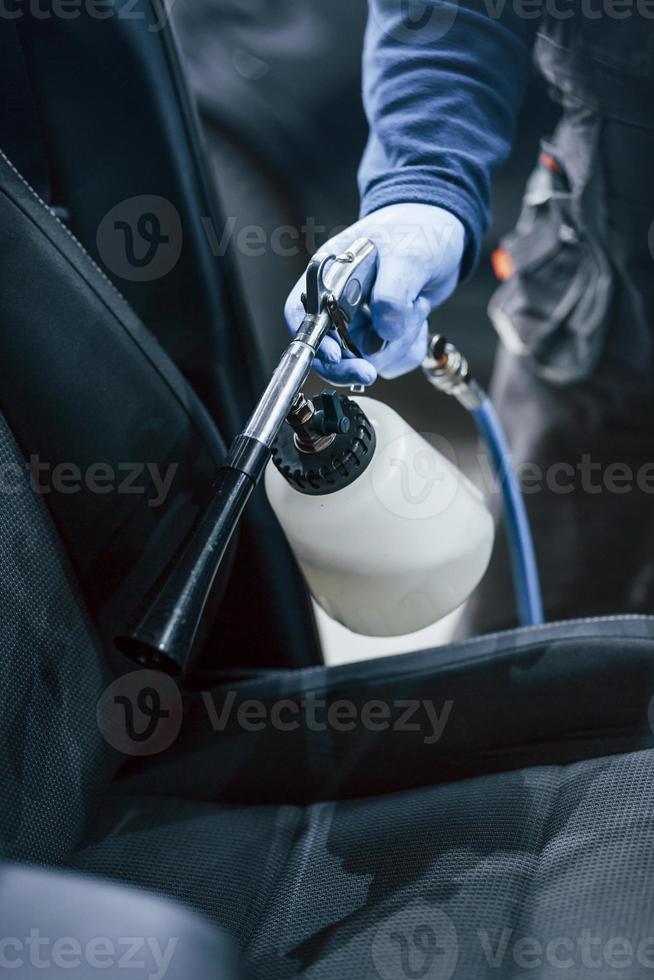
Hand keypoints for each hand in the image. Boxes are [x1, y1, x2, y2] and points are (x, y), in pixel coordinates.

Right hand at [284, 203, 464, 385]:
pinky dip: (409, 348)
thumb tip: (384, 333)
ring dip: (396, 345)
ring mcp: (360, 323)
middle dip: (352, 363)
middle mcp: (338, 303)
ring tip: (415, 308)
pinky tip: (418, 319)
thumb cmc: (416, 231)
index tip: (335, 355)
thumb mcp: (406, 253)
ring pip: (365, 360)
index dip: (312, 341)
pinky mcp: (381, 336)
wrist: (442, 238)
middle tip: (370, 371)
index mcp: (328, 276)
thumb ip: (392, 294)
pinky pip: (391, 361)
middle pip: (327, 351)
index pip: (301, 315)